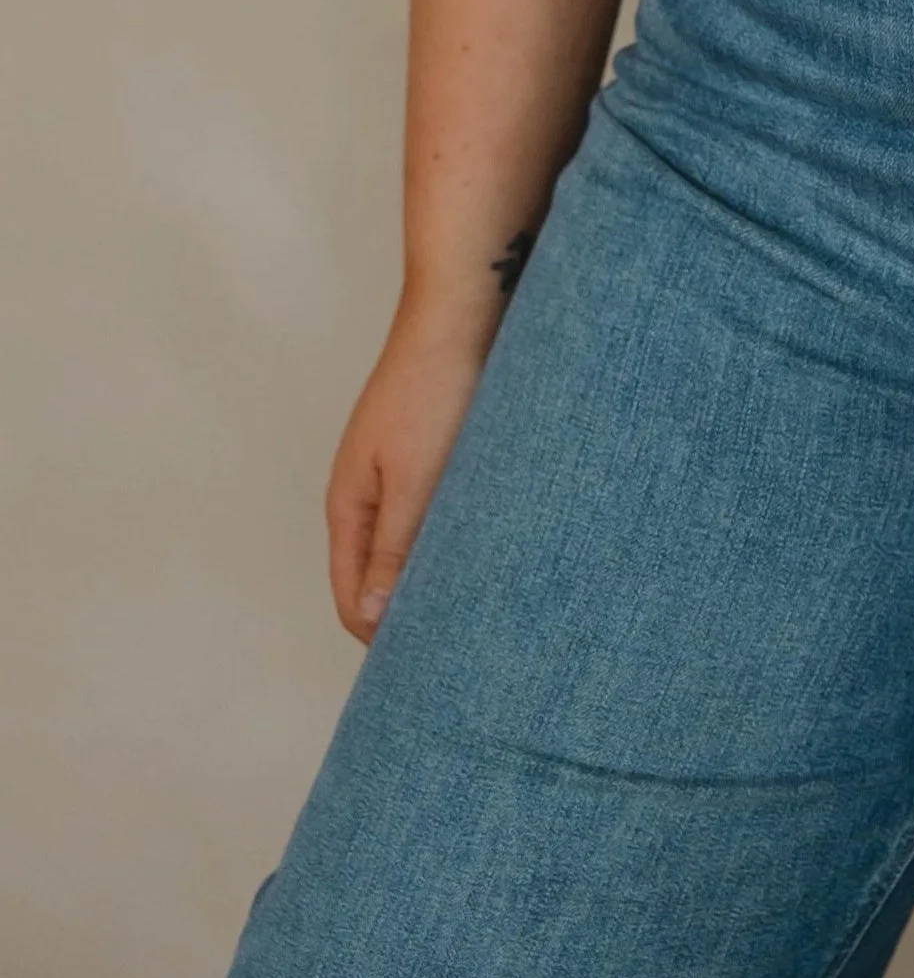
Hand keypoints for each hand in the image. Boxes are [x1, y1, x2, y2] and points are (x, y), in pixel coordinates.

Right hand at [324, 306, 492, 644]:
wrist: (468, 304)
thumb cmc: (437, 387)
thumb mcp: (416, 478)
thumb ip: (394, 549)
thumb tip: (370, 619)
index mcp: (350, 504)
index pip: (351, 598)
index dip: (381, 639)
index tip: (424, 674)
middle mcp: (369, 491)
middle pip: (380, 575)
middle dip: (411, 611)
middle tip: (460, 648)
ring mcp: (403, 468)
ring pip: (416, 543)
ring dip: (441, 572)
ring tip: (485, 607)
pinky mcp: (439, 448)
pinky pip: (442, 510)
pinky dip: (460, 534)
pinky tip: (498, 547)